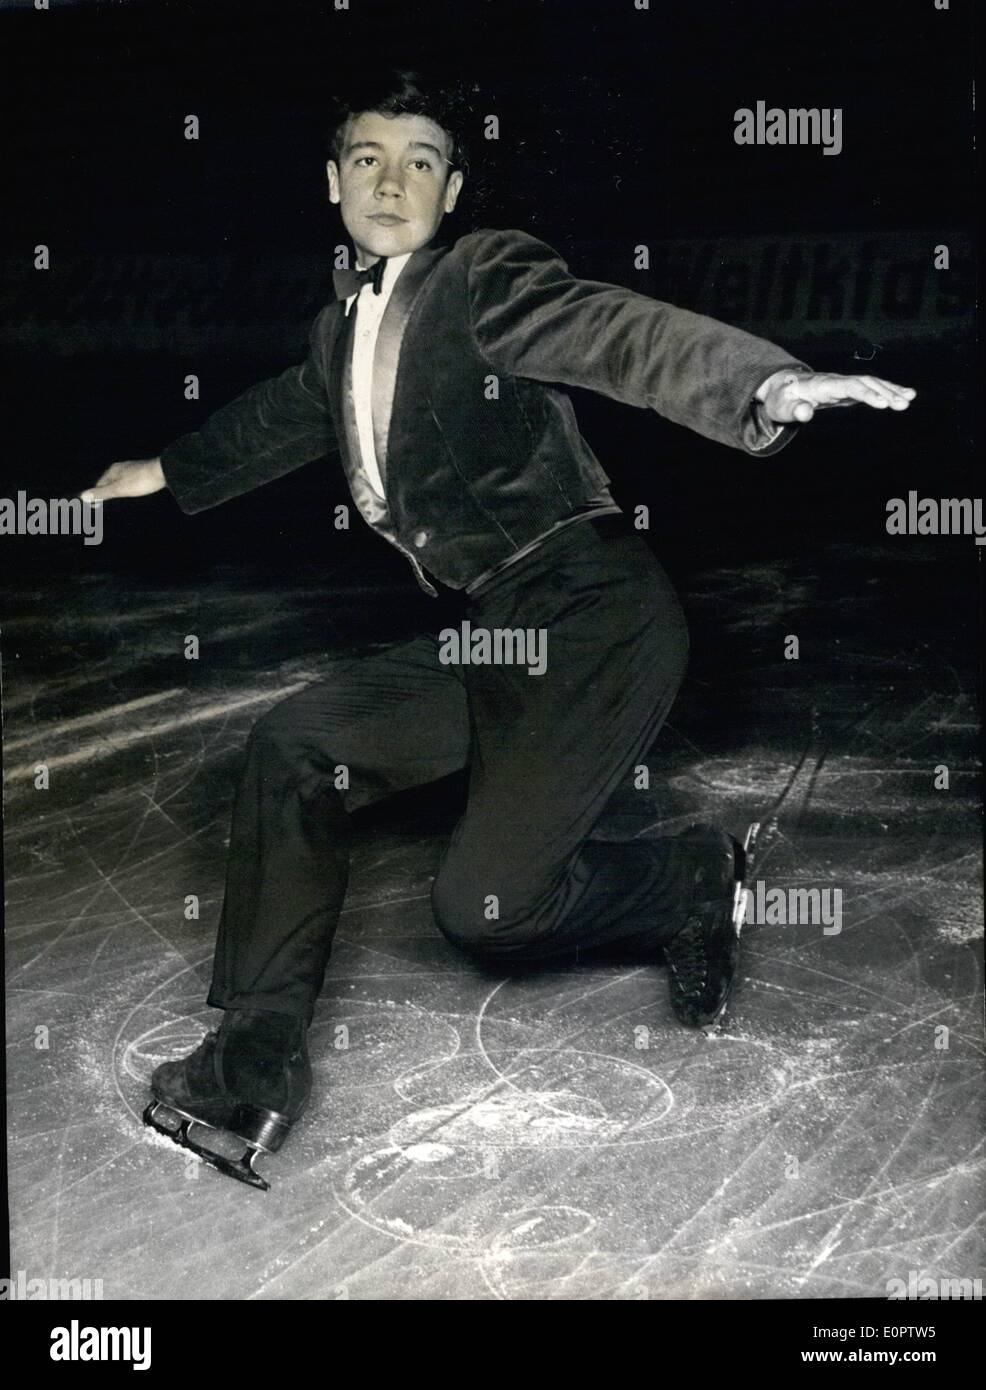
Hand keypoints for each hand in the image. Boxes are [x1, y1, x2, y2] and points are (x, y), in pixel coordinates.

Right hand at [80, 457, 165, 503]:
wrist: (163, 471)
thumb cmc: (140, 481)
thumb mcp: (119, 489)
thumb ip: (101, 493)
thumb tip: (82, 496)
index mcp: (113, 470)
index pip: (99, 484)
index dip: (96, 494)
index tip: (93, 505)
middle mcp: (121, 467)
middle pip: (108, 481)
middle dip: (104, 491)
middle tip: (101, 502)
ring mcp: (132, 468)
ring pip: (119, 480)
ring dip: (115, 488)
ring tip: (114, 497)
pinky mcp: (143, 472)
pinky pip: (130, 480)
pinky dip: (126, 486)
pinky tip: (131, 490)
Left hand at [759, 371, 915, 424]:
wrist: (783, 388)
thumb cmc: (782, 400)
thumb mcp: (782, 408)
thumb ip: (794, 410)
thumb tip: (805, 413)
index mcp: (822, 385)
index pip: (848, 387)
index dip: (865, 393)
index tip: (882, 404)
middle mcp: (837, 380)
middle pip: (864, 382)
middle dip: (884, 392)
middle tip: (903, 405)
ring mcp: (844, 383)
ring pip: (872, 382)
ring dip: (891, 390)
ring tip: (909, 400)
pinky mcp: (850, 389)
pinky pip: (873, 386)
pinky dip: (890, 390)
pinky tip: (907, 395)